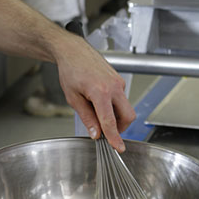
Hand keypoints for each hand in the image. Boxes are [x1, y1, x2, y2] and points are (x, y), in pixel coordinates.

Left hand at [56, 35, 135, 151]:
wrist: (73, 51)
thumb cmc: (70, 70)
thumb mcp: (73, 98)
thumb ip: (87, 118)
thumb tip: (96, 133)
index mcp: (100, 92)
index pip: (110, 121)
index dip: (114, 137)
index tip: (119, 147)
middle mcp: (114, 87)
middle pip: (128, 116)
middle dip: (120, 127)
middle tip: (106, 130)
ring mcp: (119, 82)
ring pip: (126, 107)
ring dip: (116, 116)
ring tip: (96, 110)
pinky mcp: (119, 80)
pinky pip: (122, 98)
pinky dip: (114, 105)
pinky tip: (99, 100)